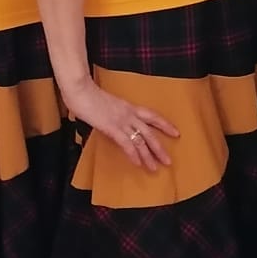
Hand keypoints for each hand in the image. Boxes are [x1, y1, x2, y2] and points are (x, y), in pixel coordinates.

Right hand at [63, 78, 179, 172]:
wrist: (80, 89)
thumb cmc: (88, 95)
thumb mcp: (106, 104)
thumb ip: (112, 112)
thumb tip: (111, 120)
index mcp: (128, 106)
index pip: (152, 115)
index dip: (165, 124)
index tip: (176, 132)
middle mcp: (129, 114)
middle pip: (150, 132)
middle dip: (159, 148)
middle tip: (168, 161)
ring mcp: (121, 120)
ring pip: (141, 140)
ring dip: (148, 155)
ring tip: (155, 167)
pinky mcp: (112, 127)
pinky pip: (127, 143)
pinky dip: (133, 154)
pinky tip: (138, 163)